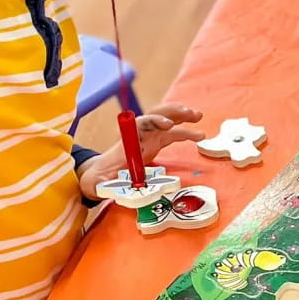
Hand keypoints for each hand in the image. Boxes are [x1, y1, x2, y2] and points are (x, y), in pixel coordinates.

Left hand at [77, 104, 204, 199]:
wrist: (104, 174)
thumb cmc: (101, 178)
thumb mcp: (98, 182)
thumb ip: (100, 185)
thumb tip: (101, 187)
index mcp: (127, 142)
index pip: (141, 125)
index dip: (154, 122)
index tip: (168, 125)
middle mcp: (139, 134)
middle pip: (156, 115)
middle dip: (173, 112)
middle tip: (189, 114)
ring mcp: (149, 136)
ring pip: (167, 120)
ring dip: (182, 115)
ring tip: (198, 116)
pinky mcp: (156, 142)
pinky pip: (173, 133)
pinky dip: (186, 132)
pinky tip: (200, 135)